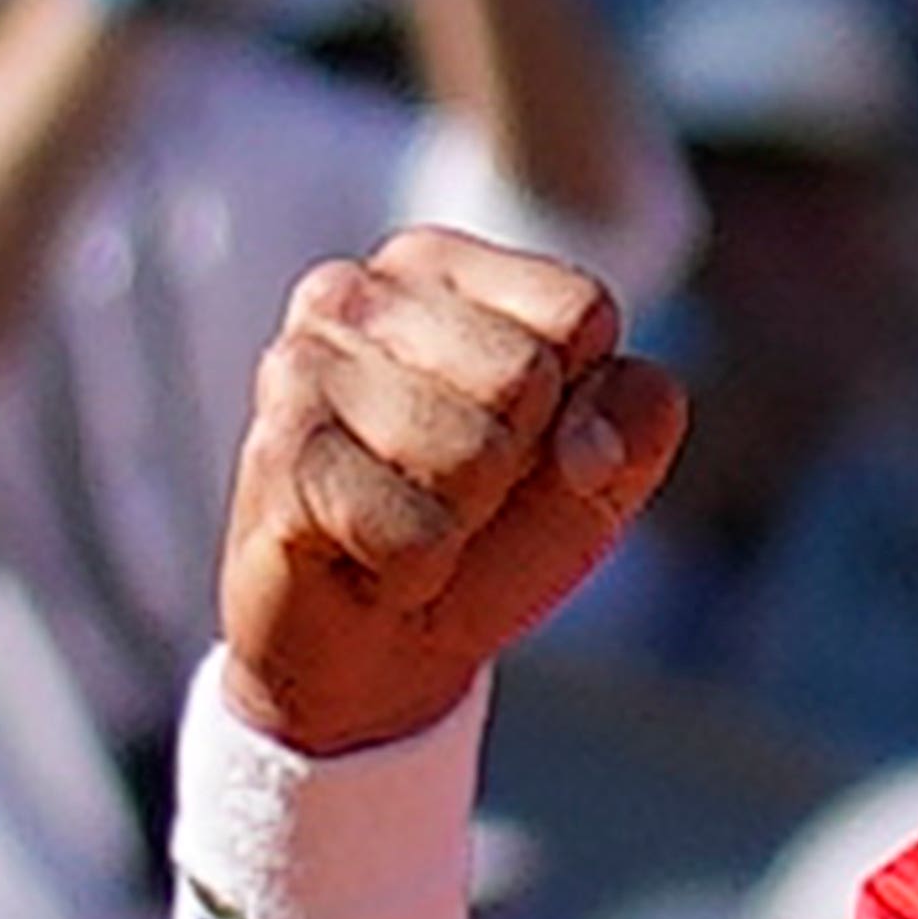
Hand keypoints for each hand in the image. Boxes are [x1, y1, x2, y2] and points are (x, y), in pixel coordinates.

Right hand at [219, 228, 680, 753]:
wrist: (377, 651)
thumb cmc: (490, 536)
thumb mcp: (603, 469)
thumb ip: (641, 413)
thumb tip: (588, 443)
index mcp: (441, 267)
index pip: (581, 309)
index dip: (583, 408)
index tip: (529, 447)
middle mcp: (358, 293)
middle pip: (526, 375)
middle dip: (515, 467)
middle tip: (458, 496)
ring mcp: (302, 365)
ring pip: (471, 453)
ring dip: (460, 523)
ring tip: (410, 522)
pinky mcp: (277, 453)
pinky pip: (412, 531)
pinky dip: (413, 569)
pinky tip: (366, 557)